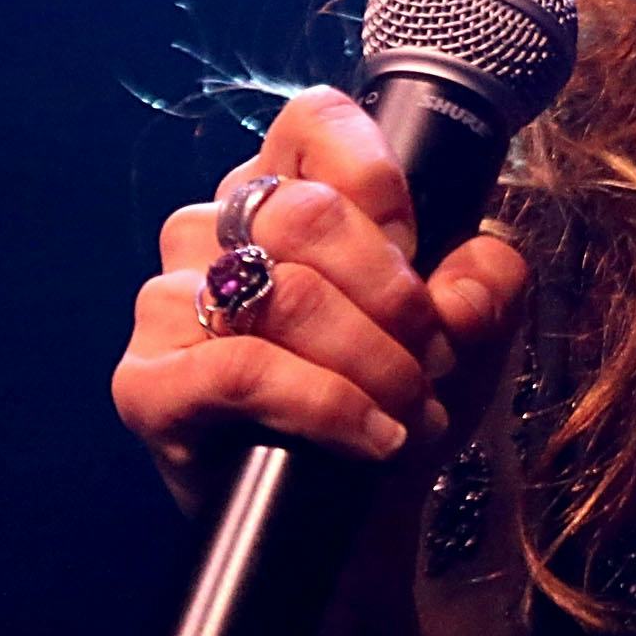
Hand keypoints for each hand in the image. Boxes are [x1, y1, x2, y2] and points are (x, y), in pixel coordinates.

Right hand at [111, 86, 532, 515]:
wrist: (356, 515)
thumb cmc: (401, 390)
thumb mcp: (472, 322)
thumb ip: (488, 277)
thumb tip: (463, 288)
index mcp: (283, 187)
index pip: (315, 120)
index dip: (378, 180)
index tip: (419, 248)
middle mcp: (214, 229)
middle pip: (308, 215)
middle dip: (394, 296)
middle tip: (432, 355)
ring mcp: (168, 302)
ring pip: (283, 295)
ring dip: (370, 359)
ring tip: (410, 409)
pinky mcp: (147, 382)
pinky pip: (240, 369)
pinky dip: (326, 404)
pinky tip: (370, 436)